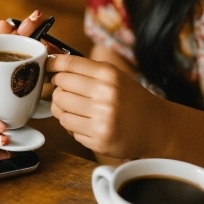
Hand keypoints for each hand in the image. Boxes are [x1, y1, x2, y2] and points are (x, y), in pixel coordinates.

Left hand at [48, 54, 164, 158]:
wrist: (156, 126)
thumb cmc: (132, 99)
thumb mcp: (115, 76)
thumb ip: (88, 70)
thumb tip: (53, 64)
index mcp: (109, 74)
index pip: (69, 64)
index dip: (53, 65)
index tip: (48, 67)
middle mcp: (105, 95)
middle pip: (60, 86)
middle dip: (58, 88)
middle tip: (66, 91)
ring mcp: (101, 119)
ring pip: (60, 108)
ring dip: (62, 108)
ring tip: (74, 108)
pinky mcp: (98, 139)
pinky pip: (68, 128)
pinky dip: (72, 124)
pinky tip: (85, 121)